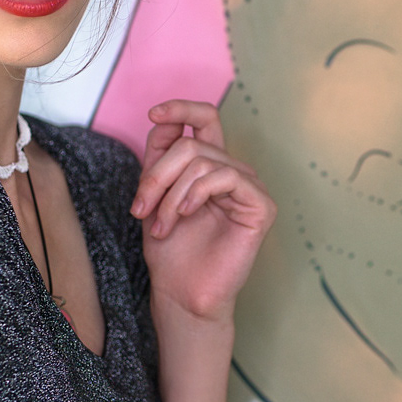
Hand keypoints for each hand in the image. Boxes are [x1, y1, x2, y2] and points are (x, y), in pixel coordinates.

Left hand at [132, 100, 275, 323]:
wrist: (181, 293)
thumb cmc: (171, 251)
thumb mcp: (154, 195)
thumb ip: (160, 156)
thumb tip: (164, 118)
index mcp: (211, 167)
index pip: (205, 119)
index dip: (181, 108)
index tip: (153, 113)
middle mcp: (233, 172)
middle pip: (191, 144)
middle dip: (157, 176)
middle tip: (140, 209)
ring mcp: (250, 188)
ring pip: (202, 161)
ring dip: (170, 194)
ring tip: (160, 224)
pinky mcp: (261, 206)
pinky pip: (226, 177)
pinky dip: (196, 193)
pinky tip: (185, 215)